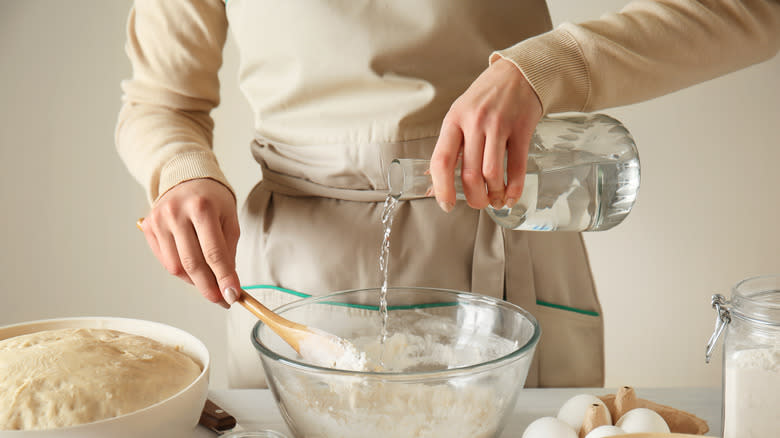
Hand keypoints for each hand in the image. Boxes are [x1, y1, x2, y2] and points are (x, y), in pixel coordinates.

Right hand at [139, 178, 240, 307]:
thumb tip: (227, 285)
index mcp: (202, 208)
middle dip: (208, 287)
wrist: (188, 178)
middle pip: (192, 263)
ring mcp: (159, 220)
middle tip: (221, 300)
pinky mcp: (148, 227)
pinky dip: (181, 271)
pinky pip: (165, 261)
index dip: (224, 278)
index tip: (232, 296)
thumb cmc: (213, 200)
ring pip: (176, 267)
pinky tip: (192, 268)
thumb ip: (228, 251)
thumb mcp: (229, 220)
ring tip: (208, 280)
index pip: (214, 253)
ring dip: (194, 281)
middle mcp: (176, 213)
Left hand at [430, 58, 541, 211]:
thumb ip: (450, 146)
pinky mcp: (522, 129)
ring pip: (492, 174)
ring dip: (493, 195)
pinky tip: (510, 197)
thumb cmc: (485, 97)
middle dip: (473, 198)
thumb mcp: (460, 113)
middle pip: (469, 174)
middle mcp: (475, 122)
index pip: (441, 160)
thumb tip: (433, 181)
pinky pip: (517, 167)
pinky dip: (514, 188)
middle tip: (477, 203)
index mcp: (454, 120)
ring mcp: (499, 125)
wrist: (518, 72)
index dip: (442, 188)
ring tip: (494, 200)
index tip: (446, 204)